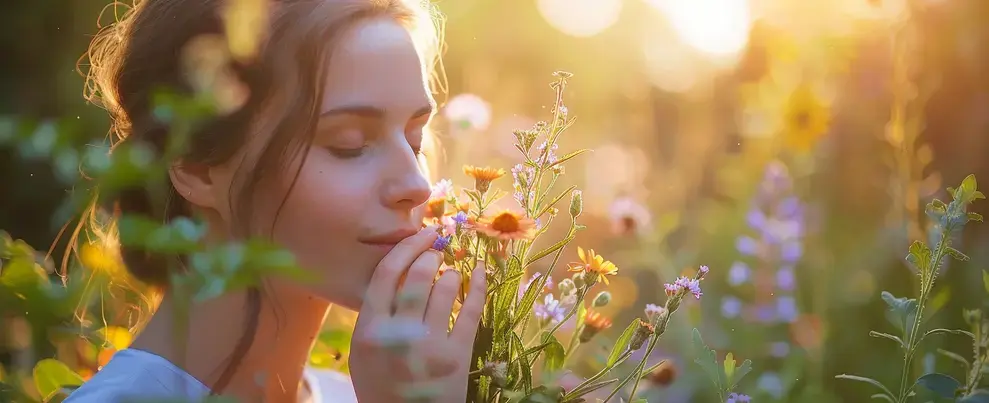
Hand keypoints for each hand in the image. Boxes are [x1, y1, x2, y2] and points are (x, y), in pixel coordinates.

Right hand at [350, 227, 485, 402]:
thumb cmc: (382, 386)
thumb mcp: (364, 352)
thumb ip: (375, 314)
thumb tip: (399, 270)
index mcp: (369, 330)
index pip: (386, 274)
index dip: (406, 248)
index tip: (421, 235)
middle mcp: (398, 335)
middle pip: (417, 276)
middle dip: (431, 256)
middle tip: (438, 251)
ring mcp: (429, 345)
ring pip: (445, 289)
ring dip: (452, 274)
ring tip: (453, 274)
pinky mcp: (457, 357)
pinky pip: (470, 311)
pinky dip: (478, 286)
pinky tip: (481, 274)